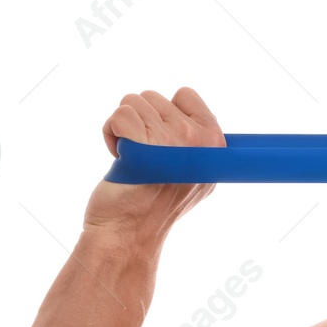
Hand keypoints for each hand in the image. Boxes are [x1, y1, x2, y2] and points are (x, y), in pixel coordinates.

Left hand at [87, 87, 225, 237]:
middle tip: (145, 156)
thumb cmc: (158, 204)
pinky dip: (111, 133)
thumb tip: (197, 124)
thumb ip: (200, 145)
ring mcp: (170, 142)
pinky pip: (119, 115)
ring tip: (132, 158)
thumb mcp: (198, 176)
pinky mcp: (141, 145)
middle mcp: (196, 139)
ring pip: (132, 102)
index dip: (166, 113)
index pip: (186, 95)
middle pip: (153, 97)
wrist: (130, 232)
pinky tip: (119, 156)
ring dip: (124, 128)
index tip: (163, 141)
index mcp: (214, 142)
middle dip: (141, 122)